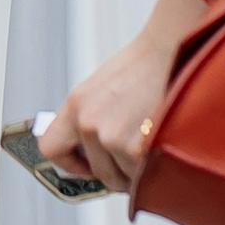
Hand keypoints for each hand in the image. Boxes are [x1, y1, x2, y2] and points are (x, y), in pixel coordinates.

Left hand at [39, 26, 175, 194]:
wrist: (172, 48)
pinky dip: (155, 166)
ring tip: (152, 141)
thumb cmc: (145, 66)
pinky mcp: (135, 147)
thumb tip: (95, 153)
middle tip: (134, 157)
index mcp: (75, 104)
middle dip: (118, 171)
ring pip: (124, 176)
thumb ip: (93, 119)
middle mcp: (88, 121)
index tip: (86, 166)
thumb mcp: (103, 89)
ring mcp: (111, 135)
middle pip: (98, 171)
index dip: (70, 163)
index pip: (52, 148)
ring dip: (139, 168)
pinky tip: (163, 143)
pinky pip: (144, 174)